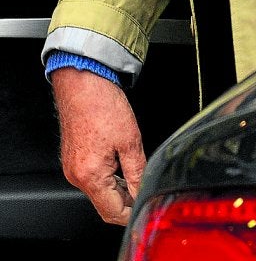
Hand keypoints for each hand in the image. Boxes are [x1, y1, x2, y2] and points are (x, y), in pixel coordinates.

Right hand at [51, 67, 146, 224]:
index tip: (144, 204)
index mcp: (90, 175)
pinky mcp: (72, 158)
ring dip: (116, 186)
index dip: (132, 211)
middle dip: (125, 200)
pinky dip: (106, 175)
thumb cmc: (102, 104)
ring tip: (130, 165)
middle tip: (141, 184)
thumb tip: (142, 192)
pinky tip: (117, 159)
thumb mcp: (130, 140)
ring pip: (98, 191)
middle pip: (105, 204)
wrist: (83, 81)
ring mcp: (72, 167)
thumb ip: (137, 173)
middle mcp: (76, 176)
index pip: (113, 213)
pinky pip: (91, 177)